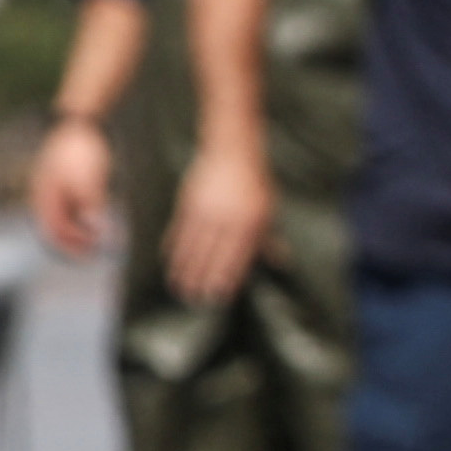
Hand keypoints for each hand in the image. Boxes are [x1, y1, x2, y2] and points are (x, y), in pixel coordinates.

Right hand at [25, 113, 116, 264]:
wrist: (79, 122)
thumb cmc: (81, 151)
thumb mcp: (90, 180)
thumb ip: (92, 205)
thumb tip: (98, 228)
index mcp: (46, 197)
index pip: (53, 231)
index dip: (70, 246)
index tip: (89, 254)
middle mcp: (43, 194)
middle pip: (53, 227)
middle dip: (71, 242)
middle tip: (92, 251)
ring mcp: (51, 186)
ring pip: (59, 216)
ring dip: (75, 230)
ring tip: (95, 237)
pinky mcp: (60, 179)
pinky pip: (65, 204)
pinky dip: (77, 216)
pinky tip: (92, 217)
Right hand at [160, 141, 272, 312]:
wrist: (232, 152)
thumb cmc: (256, 183)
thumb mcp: (268, 210)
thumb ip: (268, 239)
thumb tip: (281, 263)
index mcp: (249, 223)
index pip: (237, 258)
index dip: (227, 278)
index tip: (218, 296)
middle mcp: (226, 220)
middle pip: (211, 256)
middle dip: (201, 279)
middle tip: (192, 298)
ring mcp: (205, 211)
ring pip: (192, 247)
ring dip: (184, 268)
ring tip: (177, 285)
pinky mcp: (188, 203)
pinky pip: (178, 230)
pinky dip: (173, 246)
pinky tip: (168, 259)